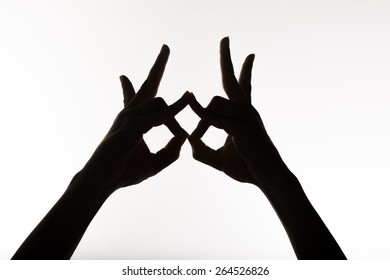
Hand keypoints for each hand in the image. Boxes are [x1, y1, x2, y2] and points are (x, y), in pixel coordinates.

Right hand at [75, 45, 190, 194]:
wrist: (103, 182)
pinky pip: (157, 114)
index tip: (123, 76)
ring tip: (183, 127)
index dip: (131, 85)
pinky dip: (173, 110)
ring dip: (174, 113)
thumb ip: (170, 151)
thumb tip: (184, 137)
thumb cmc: (125, 171)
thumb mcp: (155, 162)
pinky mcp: (130, 126)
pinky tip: (185, 101)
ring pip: (157, 101)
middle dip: (157, 66)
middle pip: (147, 85)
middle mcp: (129, 114)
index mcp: (133, 121)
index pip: (134, 97)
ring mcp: (128, 118)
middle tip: (165, 47)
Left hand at [189, 37, 287, 190]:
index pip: (243, 87)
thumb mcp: (220, 158)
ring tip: (197, 134)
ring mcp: (246, 118)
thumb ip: (204, 151)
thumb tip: (189, 143)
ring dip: (201, 116)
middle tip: (225, 39)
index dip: (245, 71)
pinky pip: (216, 118)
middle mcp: (246, 111)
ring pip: (217, 101)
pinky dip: (202, 115)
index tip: (249, 56)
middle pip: (234, 81)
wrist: (267, 178)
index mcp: (243, 114)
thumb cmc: (247, 167)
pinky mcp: (242, 129)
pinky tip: (193, 112)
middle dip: (228, 59)